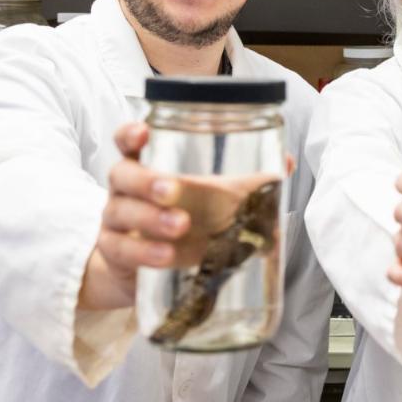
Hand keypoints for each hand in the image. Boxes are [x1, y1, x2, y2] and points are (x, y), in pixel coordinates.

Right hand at [78, 122, 290, 310]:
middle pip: (122, 174)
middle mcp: (126, 189)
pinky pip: (121, 249)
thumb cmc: (185, 220)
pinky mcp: (115, 253)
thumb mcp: (214, 198)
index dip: (131, 133)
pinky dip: (143, 252)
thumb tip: (286, 162)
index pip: (128, 141)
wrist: (150, 270)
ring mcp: (116, 221)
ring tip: (180, 226)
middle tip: (173, 190)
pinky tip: (166, 256)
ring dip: (150, 219)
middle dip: (146, 180)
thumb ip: (248, 180)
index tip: (144, 131)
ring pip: (120, 212)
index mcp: (149, 165)